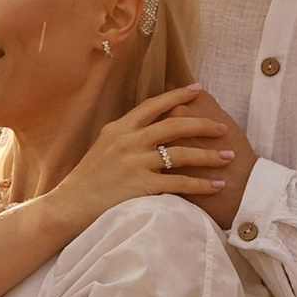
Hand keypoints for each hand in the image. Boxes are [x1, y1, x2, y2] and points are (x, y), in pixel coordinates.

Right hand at [43, 87, 249, 237]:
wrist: (68, 206)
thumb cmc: (87, 180)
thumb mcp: (103, 147)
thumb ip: (125, 135)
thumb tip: (147, 126)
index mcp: (120, 128)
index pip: (154, 105)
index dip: (178, 96)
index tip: (198, 90)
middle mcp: (129, 141)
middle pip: (175, 125)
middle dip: (203, 125)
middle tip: (224, 128)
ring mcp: (135, 163)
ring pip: (182, 154)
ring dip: (209, 155)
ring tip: (228, 157)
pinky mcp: (141, 186)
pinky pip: (179, 183)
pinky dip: (201, 184)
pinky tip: (216, 185)